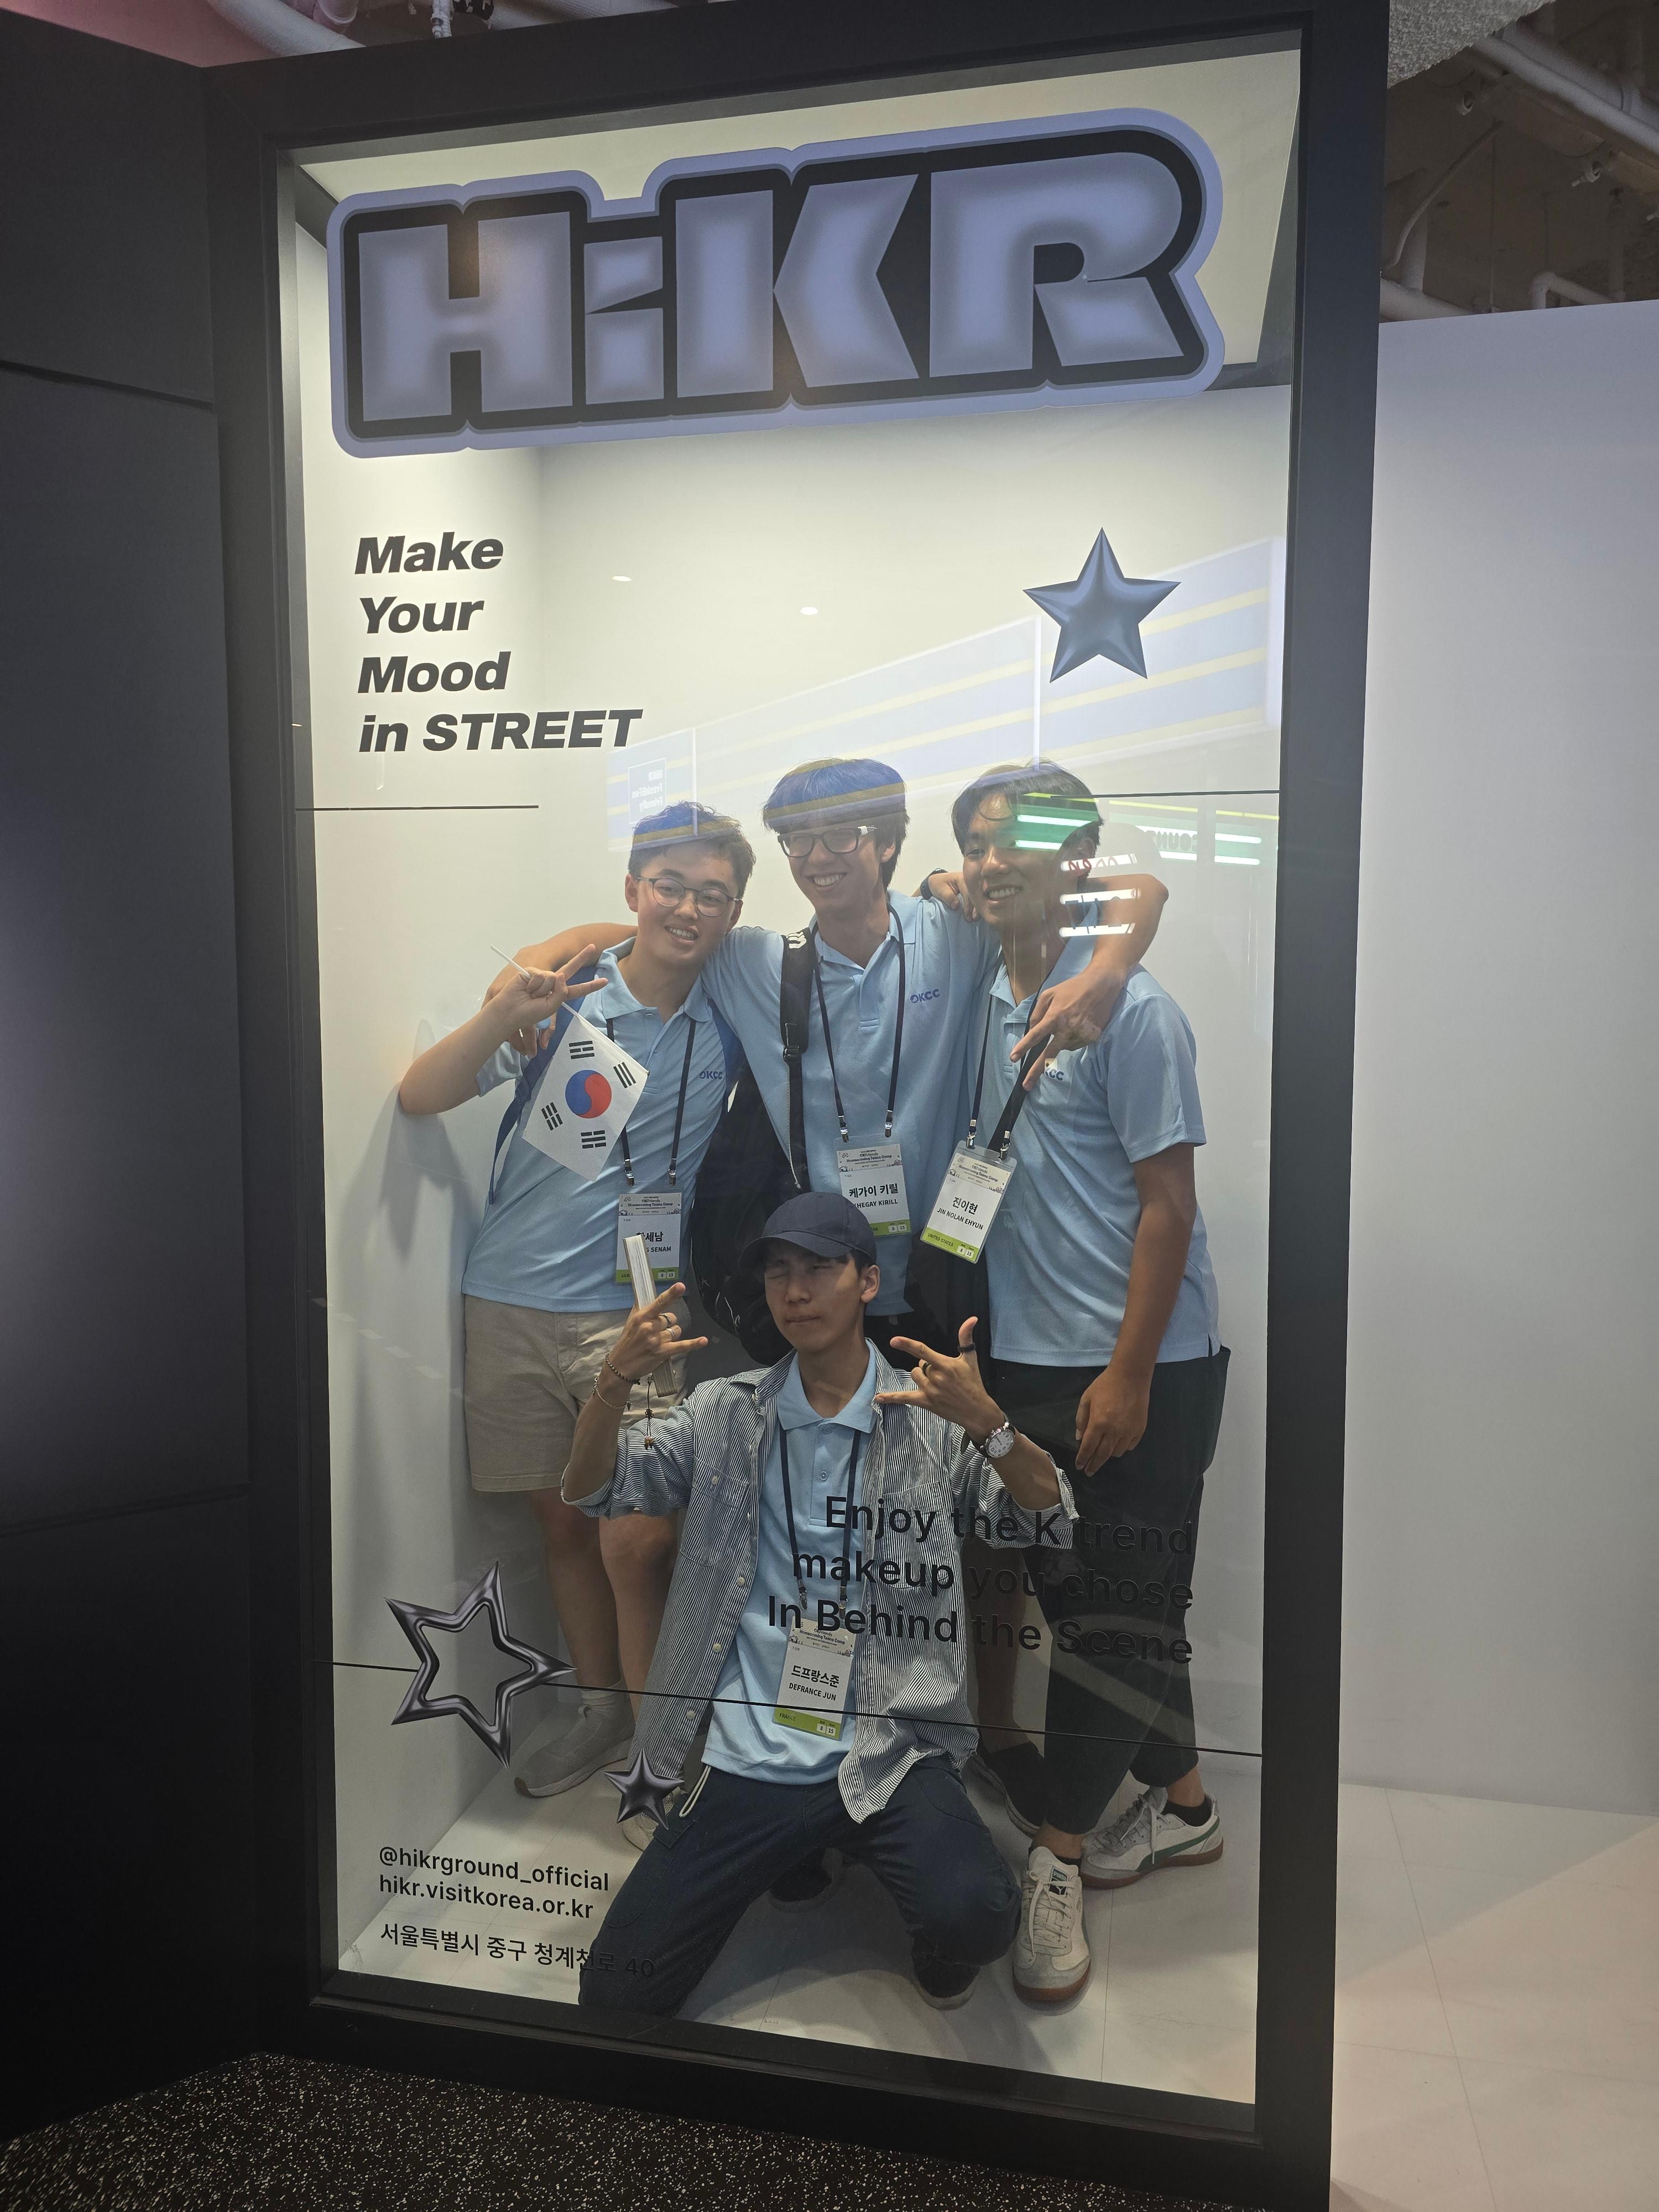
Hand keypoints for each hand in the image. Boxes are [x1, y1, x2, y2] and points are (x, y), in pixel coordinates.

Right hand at [486, 945, 600, 1054]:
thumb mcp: (550, 1007)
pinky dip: (534, 985)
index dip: (591, 986)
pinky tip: (526, 988)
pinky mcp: (532, 971)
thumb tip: (560, 975)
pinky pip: (541, 976)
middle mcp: (552, 984)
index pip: (577, 990)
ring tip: (531, 995)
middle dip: (581, 958)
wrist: (510, 1011)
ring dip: (542, 990)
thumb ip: (561, 993)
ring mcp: (542, 977)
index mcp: (558, 995)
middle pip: (569, 969)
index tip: (605, 981)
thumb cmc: (528, 1013)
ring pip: (553, 978)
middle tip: (593, 946)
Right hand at [606, 1284, 707, 1382]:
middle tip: (657, 1331)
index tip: (681, 1286)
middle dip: (668, 1323)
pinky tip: (703, 1341)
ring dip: (672, 1335)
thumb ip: (642, 1309)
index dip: (671, 1294)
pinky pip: (682, 1346)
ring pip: (676, 1331)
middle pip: (671, 1318)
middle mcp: (649, 1327)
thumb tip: (647, 1293)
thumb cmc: (626, 1343)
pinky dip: (694, 1344)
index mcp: (641, 1317)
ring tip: (660, 1341)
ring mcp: (656, 1340)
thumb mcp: (630, 1322)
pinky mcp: (663, 1353)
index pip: (659, 1303)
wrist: (621, 1366)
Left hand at [876, 1319, 1002, 1438]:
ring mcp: (929, 1391)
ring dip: (921, 1377)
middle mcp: (936, 1377)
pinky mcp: (926, 1403)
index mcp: (945, 1365)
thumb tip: (972, 1318)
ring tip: (937, 1384)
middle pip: (919, 1365)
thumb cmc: (973, 1383)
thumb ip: (966, 1337)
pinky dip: (891, 1398)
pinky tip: (877, 1398)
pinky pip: (905, 1398)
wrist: (977, 1410)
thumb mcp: (970, 1359)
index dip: (907, 1344)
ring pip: (914, 1376)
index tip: (894, 1340)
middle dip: (927, 1367)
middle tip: (943, 1375)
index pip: (922, 1351)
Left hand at [922, 869, 977, 919]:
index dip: (968, 905)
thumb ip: (948, 897)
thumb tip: (956, 906)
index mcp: (962, 878)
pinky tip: (977, 914)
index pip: (968, 892)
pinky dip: (977, 906)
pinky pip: (977, 898)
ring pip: (979, 897)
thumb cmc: (939, 885)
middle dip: (976, 908)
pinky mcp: (974, 890)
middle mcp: (970, 881)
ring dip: (978, 908)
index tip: (967, 916)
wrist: (939, 881)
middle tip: (974, 919)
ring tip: (975, 918)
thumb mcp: (941, 890)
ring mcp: (973, 885)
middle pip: (976, 895)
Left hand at [1012, 963, 1126, 1087]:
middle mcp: (1067, 1028)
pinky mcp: (1092, 1037)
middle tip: (1026, 1085)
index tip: (1013, 1057)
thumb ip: (1038, 1012)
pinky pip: (1075, 1045)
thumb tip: (1032, 1029)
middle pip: (1049, 1054)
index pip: (1036, 1035)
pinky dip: (1072, 1039)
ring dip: (1060, 1042)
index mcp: (1055, 1016)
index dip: (1023, 1047)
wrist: (1101, 986)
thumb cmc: (1072, 988)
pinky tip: (1077, 1025)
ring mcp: (1081, 1034)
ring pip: (1063, 1048)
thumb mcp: (1049, 994)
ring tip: (1068, 1023)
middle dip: (1036, 1071)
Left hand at [1075, 1364, 1150, 1473]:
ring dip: (1107, 1456)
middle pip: (1102, 1455)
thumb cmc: (1105, 1385)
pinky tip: (1117, 1445)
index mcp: (1098, 1423)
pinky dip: (1122, 1448)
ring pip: (1116, 1453)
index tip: (1079, 1466)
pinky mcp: (1139, 1430)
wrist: (1131, 1376)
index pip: (1088, 1447)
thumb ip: (1081, 1420)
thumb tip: (1079, 1438)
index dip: (1082, 1459)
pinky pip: (1129, 1447)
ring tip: (1102, 1455)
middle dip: (1094, 1465)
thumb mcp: (1087, 1399)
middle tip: (1089, 1471)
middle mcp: (1114, 1431)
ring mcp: (1129, 1432)